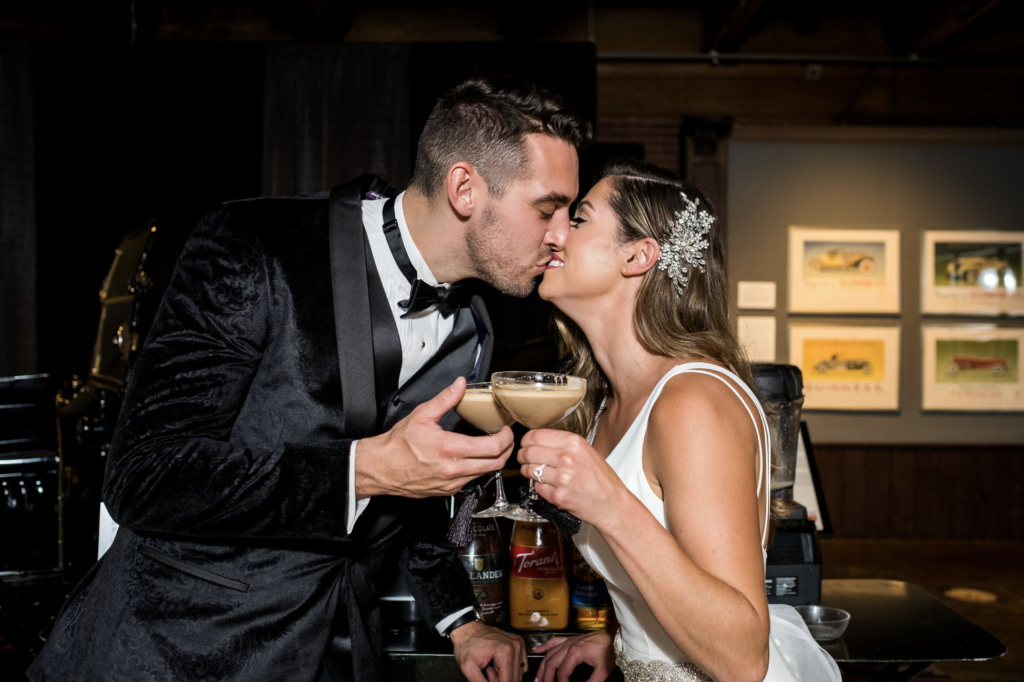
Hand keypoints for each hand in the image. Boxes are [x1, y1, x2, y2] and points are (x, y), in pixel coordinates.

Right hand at [355, 378, 514, 497]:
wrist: (382, 468)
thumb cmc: (399, 444)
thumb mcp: (422, 414)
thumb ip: (445, 399)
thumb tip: (460, 384)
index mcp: (449, 448)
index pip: (492, 447)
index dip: (506, 437)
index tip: (506, 429)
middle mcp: (453, 469)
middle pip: (495, 464)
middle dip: (507, 450)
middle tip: (506, 438)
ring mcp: (452, 482)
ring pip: (485, 473)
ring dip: (494, 460)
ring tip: (493, 446)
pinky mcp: (447, 490)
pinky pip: (471, 480)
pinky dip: (479, 469)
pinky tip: (475, 457)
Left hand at [451, 621, 527, 681]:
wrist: (467, 629)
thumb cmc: (466, 645)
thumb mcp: (468, 668)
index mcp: (505, 652)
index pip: (508, 681)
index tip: (486, 679)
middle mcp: (515, 646)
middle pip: (514, 679)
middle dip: (500, 681)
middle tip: (487, 673)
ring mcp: (518, 644)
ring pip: (518, 674)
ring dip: (505, 676)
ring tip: (491, 668)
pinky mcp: (519, 644)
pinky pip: (521, 666)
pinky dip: (510, 669)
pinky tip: (498, 664)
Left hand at [518, 429, 624, 527]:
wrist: (611, 503)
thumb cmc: (600, 478)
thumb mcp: (586, 451)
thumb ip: (563, 444)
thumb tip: (537, 440)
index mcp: (574, 443)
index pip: (536, 436)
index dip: (526, 440)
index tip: (526, 444)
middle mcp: (567, 458)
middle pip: (529, 452)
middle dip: (522, 456)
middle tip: (524, 459)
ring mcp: (562, 479)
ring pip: (529, 470)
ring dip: (528, 471)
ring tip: (535, 473)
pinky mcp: (558, 497)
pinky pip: (537, 488)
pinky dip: (539, 487)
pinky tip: (548, 486)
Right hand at [534, 630, 614, 681]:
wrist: (614, 634)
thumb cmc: (609, 652)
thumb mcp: (603, 671)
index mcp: (575, 653)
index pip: (562, 673)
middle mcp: (567, 646)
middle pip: (551, 663)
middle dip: (545, 677)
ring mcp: (567, 641)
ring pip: (549, 654)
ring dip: (542, 666)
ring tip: (537, 678)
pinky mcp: (569, 639)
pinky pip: (553, 642)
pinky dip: (544, 647)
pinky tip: (536, 651)